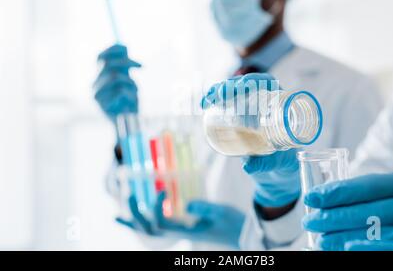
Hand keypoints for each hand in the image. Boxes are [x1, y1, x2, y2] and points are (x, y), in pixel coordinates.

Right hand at [93, 44, 140, 119]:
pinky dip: (130, 94)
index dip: (112, 49)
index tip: (127, 48)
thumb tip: (124, 47)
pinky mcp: (103, 105)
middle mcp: (95, 83)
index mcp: (99, 76)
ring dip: (130, 82)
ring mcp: (97, 95)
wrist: (127, 123)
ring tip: (134, 91)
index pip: (100, 57)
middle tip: (141, 65)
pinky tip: (130, 100)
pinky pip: (119, 91)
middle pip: (108, 64)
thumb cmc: (128, 100)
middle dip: (127, 62)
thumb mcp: (127, 79)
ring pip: (115, 77)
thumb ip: (124, 66)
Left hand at [117, 193, 244, 248]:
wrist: (241, 235)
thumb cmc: (233, 224)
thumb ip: (205, 207)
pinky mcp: (182, 228)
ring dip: (134, 223)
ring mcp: (179, 232)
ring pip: (150, 232)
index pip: (162, 224)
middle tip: (129, 195)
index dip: (156, 208)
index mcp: (187, 231)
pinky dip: (143, 224)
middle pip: (150, 229)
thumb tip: (187, 203)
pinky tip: (134, 220)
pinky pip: (158, 228)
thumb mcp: (222, 213)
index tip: (161, 190)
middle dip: (137, 214)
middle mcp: (179, 234)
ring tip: (117, 216)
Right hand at [201, 73, 299, 207]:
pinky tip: (205, 104)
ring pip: (233, 90)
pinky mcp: (239, 115)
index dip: (254, 80)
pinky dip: (215, 99)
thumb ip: (264, 163)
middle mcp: (264, 101)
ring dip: (219, 90)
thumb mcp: (276, 161)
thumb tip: (247, 166)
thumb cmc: (282, 160)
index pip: (267, 83)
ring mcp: (250, 107)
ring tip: (208, 100)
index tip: (243, 86)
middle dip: (231, 85)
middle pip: (246, 84)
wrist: (276, 167)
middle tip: (220, 95)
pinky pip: (226, 101)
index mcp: (279, 104)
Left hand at [302, 170, 392, 250]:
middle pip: (371, 209)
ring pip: (381, 232)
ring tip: (319, 238)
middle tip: (308, 219)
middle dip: (334, 215)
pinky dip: (375, 250)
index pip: (371, 185)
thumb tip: (349, 198)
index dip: (339, 191)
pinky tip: (350, 249)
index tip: (313, 196)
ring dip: (345, 236)